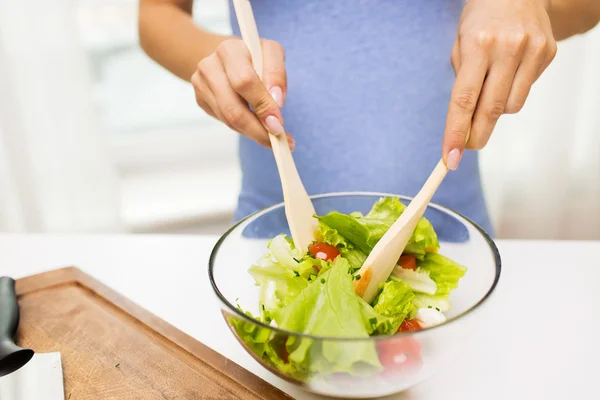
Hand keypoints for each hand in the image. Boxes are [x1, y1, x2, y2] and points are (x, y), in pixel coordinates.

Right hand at [191, 38, 292, 148]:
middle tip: (278, 141)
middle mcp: (210, 67)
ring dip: (253, 133)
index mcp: (229, 50)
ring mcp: (201, 85)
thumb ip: (277, 73)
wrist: (226, 55)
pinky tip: (256, 126)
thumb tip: (276, 101)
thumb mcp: (272, 53)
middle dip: (258, 130)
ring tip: (272, 138)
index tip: (279, 124)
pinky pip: (225, 121)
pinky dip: (244, 129)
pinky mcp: (200, 100)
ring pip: (228, 120)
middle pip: (233, 109)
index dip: (263, 105)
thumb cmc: (253, 55)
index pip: (245, 82)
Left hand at [443, 0, 556, 168]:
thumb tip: (463, 121)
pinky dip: (511, 93)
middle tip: (465, 148)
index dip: (456, 132)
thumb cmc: (482, 17)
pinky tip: (507, 73)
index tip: (451, 157)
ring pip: (510, 106)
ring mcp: (531, 51)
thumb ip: (461, 77)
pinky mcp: (548, 53)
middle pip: (489, 110)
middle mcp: (507, 48)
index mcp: (477, 44)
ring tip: (489, 88)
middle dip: (476, 136)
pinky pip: (525, 92)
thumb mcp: (460, 40)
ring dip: (495, 110)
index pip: (463, 99)